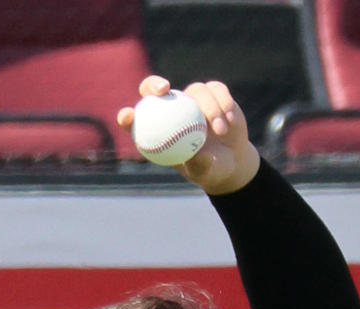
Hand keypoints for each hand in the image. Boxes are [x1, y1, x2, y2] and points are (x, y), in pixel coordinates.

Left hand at [117, 76, 259, 194]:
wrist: (232, 161)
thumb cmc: (211, 170)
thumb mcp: (205, 172)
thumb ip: (199, 164)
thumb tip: (198, 154)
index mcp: (162, 129)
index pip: (137, 120)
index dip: (127, 117)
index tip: (128, 117)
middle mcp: (173, 109)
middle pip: (155, 89)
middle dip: (153, 84)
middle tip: (164, 89)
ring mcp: (193, 99)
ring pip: (196, 91)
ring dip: (211, 109)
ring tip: (221, 131)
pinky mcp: (214, 93)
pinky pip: (217, 91)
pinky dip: (224, 104)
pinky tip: (230, 120)